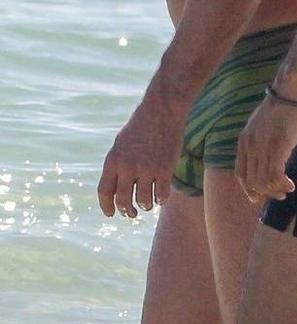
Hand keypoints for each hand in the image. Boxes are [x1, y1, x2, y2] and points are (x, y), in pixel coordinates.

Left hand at [97, 97, 185, 217]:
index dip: (106, 206)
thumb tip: (116, 188)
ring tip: (148, 204)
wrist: (162, 108)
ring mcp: (147, 169)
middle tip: (131, 214)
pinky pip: (161, 194)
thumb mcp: (122, 142)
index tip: (111, 213)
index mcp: (113, 160)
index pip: (104, 191)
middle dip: (127, 211)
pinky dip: (161, 199)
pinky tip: (162, 197)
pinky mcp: (165, 169)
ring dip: (145, 205)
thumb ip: (117, 164)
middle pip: (123, 200)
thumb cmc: (142, 124)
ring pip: (143, 201)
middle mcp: (127, 167)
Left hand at [234, 94, 296, 202]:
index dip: (249, 189)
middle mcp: (249, 146)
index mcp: (243, 141)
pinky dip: (282, 184)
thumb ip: (258, 143)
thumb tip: (265, 160)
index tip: (260, 196)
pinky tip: (291, 184)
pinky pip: (275, 175)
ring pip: (264, 181)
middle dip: (266, 193)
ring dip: (276, 190)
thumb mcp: (260, 126)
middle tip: (280, 194)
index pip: (240, 174)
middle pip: (252, 181)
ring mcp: (263, 146)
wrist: (288, 91)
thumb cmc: (279, 107)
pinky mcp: (277, 146)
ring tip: (288, 188)